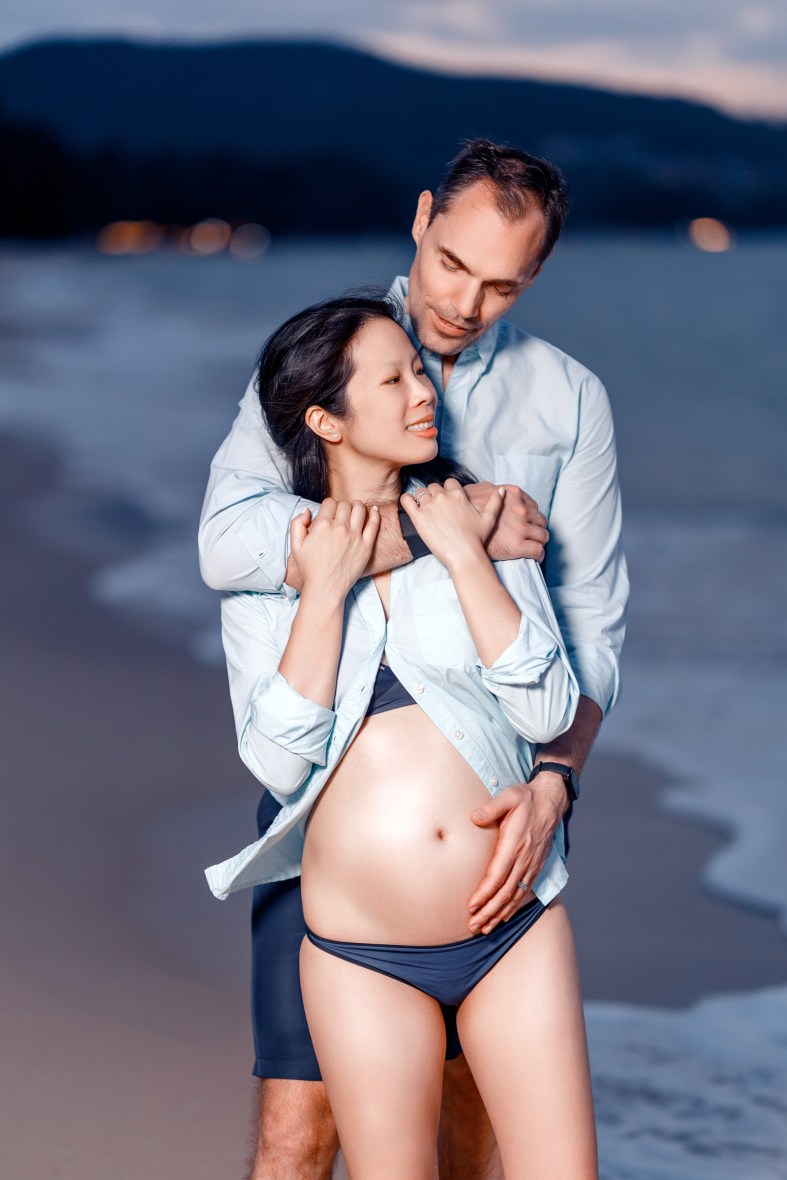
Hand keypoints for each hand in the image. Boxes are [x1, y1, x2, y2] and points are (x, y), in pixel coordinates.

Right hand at [289, 498, 379, 601]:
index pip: (329, 502)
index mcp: (322, 525)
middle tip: (341, 514)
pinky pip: (374, 523)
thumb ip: (297, 524)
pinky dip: (374, 514)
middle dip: (342, 506)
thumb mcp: (295, 545)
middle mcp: (340, 528)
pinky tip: (372, 510)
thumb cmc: (310, 569)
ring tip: (355, 511)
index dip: (329, 506)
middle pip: (345, 504)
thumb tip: (306, 510)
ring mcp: (355, 536)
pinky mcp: (366, 546)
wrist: (325, 588)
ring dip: (357, 506)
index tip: (329, 513)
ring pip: (360, 508)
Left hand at [399, 479, 504, 569]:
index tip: (448, 500)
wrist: (464, 555)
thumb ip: (495, 502)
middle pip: (433, 487)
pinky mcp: (417, 517)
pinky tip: (411, 507)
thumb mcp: (489, 519)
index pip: (449, 482)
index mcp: (458, 495)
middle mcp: (443, 496)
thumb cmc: (476, 539)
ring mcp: (429, 506)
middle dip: (435, 495)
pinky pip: (406, 499)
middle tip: (436, 509)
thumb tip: (503, 490)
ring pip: (421, 492)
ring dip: (422, 499)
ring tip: (425, 511)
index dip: (448, 490)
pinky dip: (407, 500)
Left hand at [465, 774, 567, 933]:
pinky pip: (524, 891)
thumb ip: (491, 807)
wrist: (551, 801)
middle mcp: (524, 858)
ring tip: (485, 928)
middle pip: (505, 892)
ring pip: (515, 896)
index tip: (471, 906)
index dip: (484, 893)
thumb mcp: (510, 796)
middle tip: (473, 926)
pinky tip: (504, 916)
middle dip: (489, 911)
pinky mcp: (535, 866)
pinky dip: (513, 906)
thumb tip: (474, 817)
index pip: (497, 875)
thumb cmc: (527, 798)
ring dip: (499, 913)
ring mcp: (531, 864)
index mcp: (515, 844)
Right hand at [466, 482, 548, 561]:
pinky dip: (539, 555)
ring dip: (539, 541)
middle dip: (537, 528)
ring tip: (534, 546)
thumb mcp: (478, 490)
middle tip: (532, 536)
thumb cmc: (465, 512)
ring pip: (542, 535)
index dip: (531, 517)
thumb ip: (492, 489)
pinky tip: (535, 557)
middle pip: (541, 521)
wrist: (458, 531)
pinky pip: (537, 551)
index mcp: (513, 495)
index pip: (533, 507)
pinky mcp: (518, 545)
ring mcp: (520, 528)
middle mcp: (520, 510)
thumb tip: (499, 490)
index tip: (529, 523)